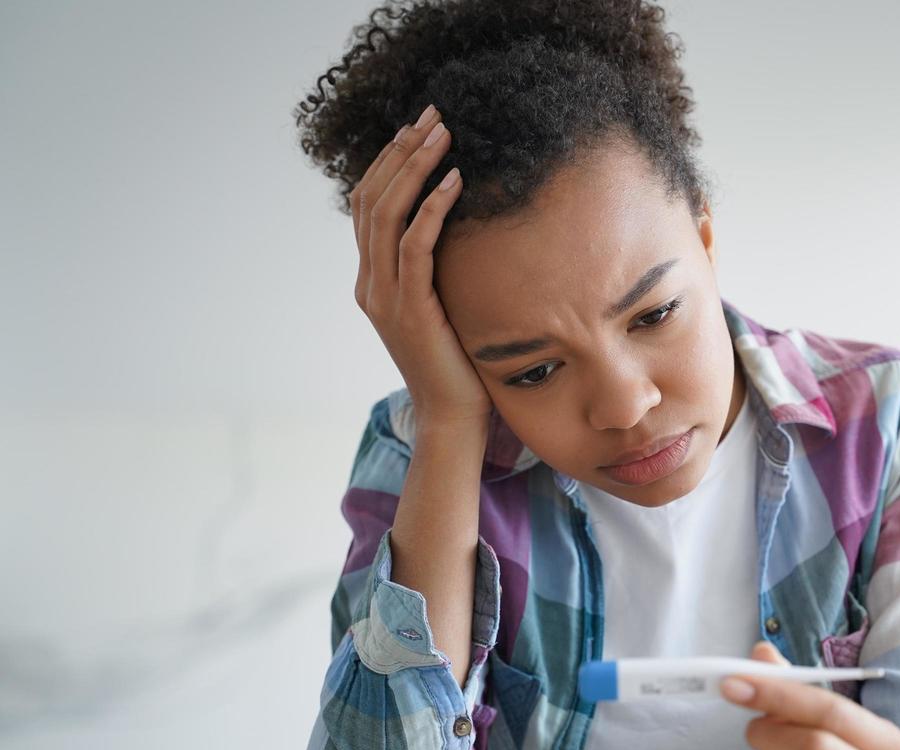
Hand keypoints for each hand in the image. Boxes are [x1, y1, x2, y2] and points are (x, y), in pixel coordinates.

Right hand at [350, 105, 490, 427]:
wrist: (453, 419)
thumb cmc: (460, 365)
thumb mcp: (446, 308)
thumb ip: (440, 273)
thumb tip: (465, 234)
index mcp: (373, 282)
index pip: (369, 207)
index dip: (389, 163)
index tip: (417, 128)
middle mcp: (370, 285)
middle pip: (372, 200)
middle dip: (401, 151)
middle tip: (432, 114)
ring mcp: (384, 298)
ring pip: (388, 215)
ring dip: (415, 168)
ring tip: (443, 133)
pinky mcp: (410, 311)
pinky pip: (415, 247)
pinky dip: (432, 208)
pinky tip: (455, 181)